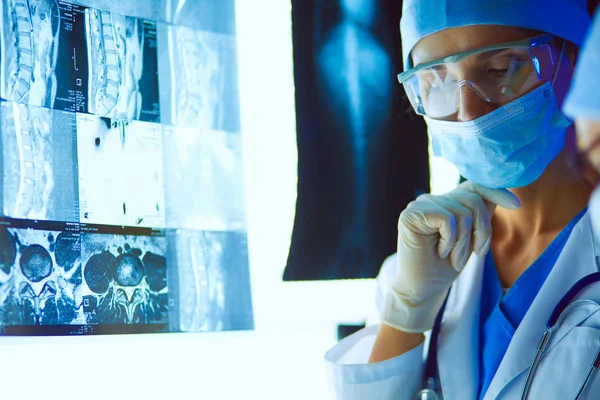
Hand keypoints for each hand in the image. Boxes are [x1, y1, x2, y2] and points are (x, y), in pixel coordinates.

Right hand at [380, 181, 520, 332]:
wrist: (423, 289)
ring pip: (462, 212)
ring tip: (455, 259)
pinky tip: (441, 252)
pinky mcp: (410, 215)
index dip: (496, 191)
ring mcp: (419, 205)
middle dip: (482, 229)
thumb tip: (505, 195)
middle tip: (477, 253)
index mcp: (445, 202)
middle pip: (472, 199)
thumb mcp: (471, 238)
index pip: (474, 185)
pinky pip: (447, 219)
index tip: (516, 205)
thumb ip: (481, 215)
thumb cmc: (445, 267)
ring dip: (465, 242)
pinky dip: (450, 241)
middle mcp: (432, 199)